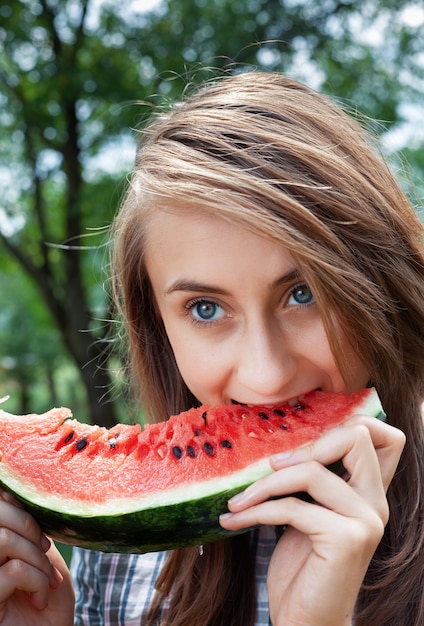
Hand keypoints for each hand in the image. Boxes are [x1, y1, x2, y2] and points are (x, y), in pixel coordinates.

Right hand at [0, 493, 73, 624]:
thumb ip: (24, 526)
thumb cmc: (48, 598)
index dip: (15, 506)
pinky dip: (37, 581)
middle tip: (44, 548)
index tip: (38, 532)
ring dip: (37, 559)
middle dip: (27, 525)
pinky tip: (40, 599)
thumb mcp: (39, 553)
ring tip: (47, 580)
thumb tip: (9, 493)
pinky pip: (13, 571)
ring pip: (4, 540)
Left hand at [220, 415, 404, 625]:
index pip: (385, 436)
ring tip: (237, 501)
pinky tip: (233, 520)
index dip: (349, 424)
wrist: (307, 623)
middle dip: (306, 444)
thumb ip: (312, 483)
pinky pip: (291, 507)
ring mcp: (365, 521)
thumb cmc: (304, 569)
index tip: (302, 445)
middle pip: (356, 437)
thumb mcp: (309, 515)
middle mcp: (376, 504)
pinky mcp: (346, 540)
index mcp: (370, 494)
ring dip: (264, 484)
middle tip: (270, 466)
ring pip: (311, 471)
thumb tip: (280, 444)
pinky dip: (255, 510)